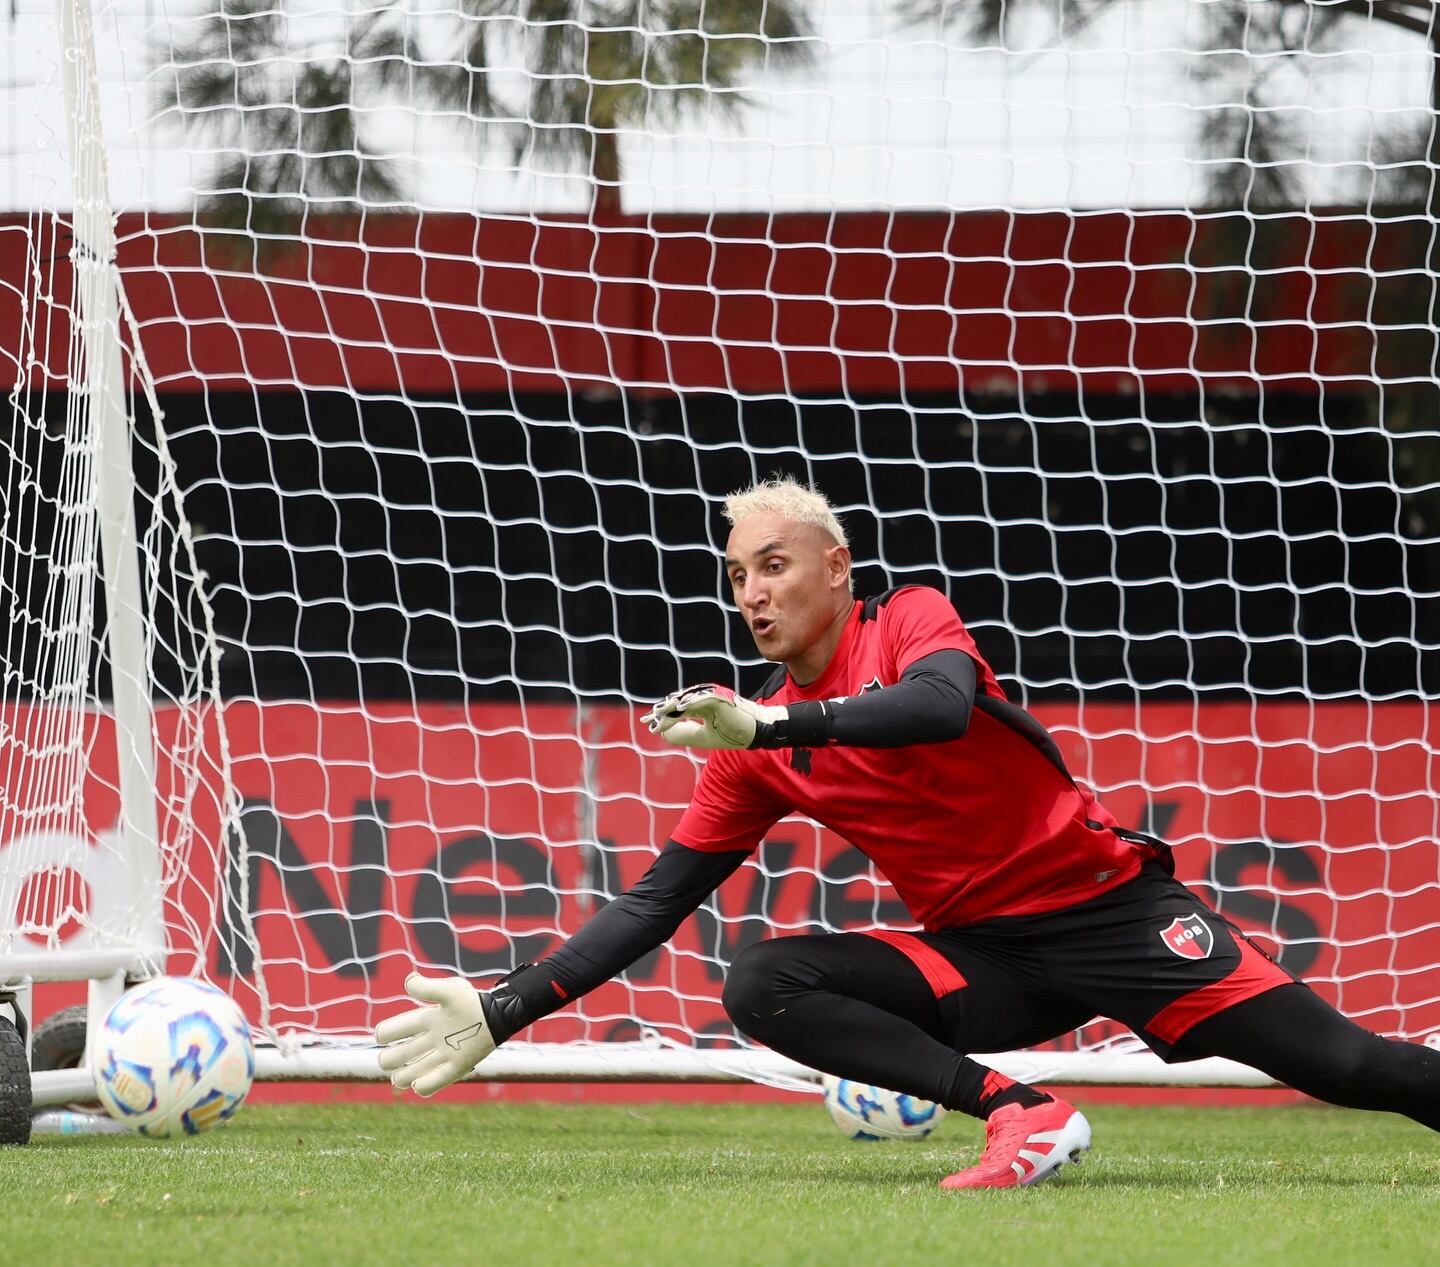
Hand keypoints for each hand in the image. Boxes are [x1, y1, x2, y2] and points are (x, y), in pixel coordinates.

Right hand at [375, 973, 496, 1096]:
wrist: (498, 1016)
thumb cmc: (472, 1002)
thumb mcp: (449, 991)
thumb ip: (428, 988)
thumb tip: (407, 982)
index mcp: (425, 1021)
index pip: (393, 1030)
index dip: (383, 1033)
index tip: (384, 1035)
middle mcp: (430, 1040)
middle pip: (396, 1056)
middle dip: (388, 1060)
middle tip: (391, 1060)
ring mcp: (442, 1055)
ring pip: (410, 1074)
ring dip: (402, 1077)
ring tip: (403, 1077)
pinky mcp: (455, 1068)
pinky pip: (434, 1084)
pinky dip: (423, 1087)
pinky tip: (419, 1085)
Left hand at [642, 683, 787, 748]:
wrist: (756, 732)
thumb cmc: (732, 733)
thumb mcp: (703, 737)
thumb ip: (685, 734)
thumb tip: (663, 732)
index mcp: (700, 705)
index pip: (678, 708)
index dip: (663, 715)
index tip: (648, 723)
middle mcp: (705, 698)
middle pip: (679, 702)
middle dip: (663, 711)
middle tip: (648, 719)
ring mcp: (713, 696)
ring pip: (689, 700)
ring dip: (673, 707)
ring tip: (660, 715)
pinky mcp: (722, 698)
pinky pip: (704, 699)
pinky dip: (691, 702)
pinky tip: (680, 708)